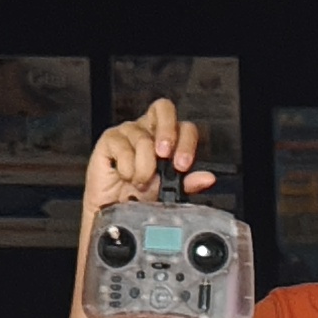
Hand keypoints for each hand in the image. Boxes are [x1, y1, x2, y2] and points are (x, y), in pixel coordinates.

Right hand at [83, 98, 209, 217]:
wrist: (114, 209)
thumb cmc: (139, 196)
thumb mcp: (168, 192)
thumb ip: (188, 183)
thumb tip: (208, 178)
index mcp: (168, 139)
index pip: (184, 126)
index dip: (187, 142)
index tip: (183, 165)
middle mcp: (149, 129)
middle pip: (164, 108)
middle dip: (168, 133)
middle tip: (163, 156)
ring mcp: (129, 131)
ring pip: (144, 139)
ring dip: (144, 168)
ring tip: (140, 182)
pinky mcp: (110, 138)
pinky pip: (123, 148)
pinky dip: (127, 170)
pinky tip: (126, 176)